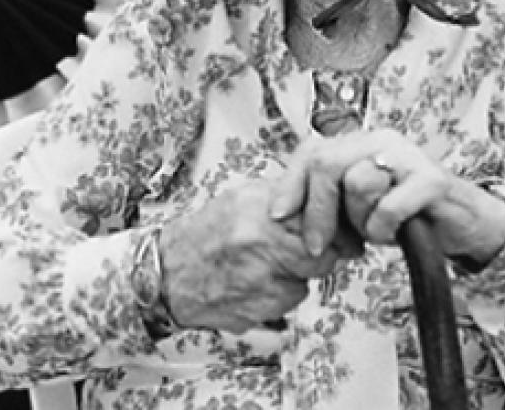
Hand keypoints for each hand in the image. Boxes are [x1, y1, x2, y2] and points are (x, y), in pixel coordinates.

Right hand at [159, 180, 362, 333]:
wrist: (167, 274)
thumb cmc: (207, 233)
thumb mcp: (244, 197)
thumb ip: (285, 195)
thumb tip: (325, 195)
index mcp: (258, 207)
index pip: (318, 216)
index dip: (332, 225)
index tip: (337, 227)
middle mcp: (259, 241)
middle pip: (321, 252)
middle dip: (322, 252)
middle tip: (310, 248)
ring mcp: (258, 278)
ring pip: (308, 279)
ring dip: (301, 273)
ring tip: (273, 263)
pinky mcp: (257, 309)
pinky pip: (290, 300)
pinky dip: (284, 293)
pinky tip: (261, 282)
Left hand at [269, 129, 504, 263]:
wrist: (461, 224)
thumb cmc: (404, 215)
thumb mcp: (356, 208)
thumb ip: (326, 201)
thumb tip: (282, 214)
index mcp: (361, 142)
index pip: (311, 151)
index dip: (290, 184)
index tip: (278, 217)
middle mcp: (381, 140)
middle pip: (326, 164)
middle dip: (317, 212)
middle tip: (318, 246)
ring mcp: (408, 156)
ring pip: (357, 184)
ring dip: (360, 222)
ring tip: (376, 230)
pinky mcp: (431, 179)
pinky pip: (389, 207)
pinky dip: (385, 229)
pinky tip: (396, 232)